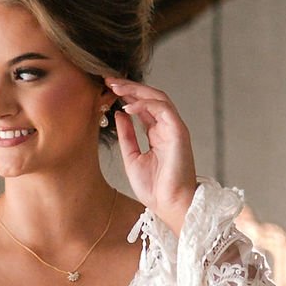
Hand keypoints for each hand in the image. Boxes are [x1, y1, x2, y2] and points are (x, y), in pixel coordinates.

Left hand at [104, 76, 197, 234]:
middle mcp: (167, 128)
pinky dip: (145, 104)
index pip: (142, 106)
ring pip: (157, 97)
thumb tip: (118, 114)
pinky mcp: (178, 132)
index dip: (126, 95)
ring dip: (136, 90)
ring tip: (115, 86)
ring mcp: (174, 128)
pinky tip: (128, 106)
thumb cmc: (154, 188)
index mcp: (157, 134)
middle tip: (108, 80)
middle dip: (129, 87)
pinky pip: (163, 109)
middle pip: (149, 97)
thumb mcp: (132, 157)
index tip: (106, 87)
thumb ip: (127, 135)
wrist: (169, 205)